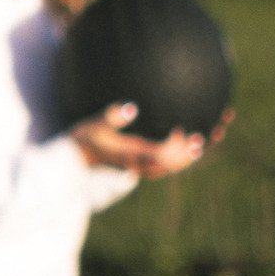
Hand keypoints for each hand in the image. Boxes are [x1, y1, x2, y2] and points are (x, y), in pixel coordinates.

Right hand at [70, 103, 229, 178]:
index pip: (160, 154)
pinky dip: (175, 159)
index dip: (175, 145)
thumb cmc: (82, 139)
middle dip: (188, 154)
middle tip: (203, 139)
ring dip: (185, 158)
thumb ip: (111, 116)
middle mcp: (137, 165)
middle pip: (170, 165)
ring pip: (168, 168)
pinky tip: (182, 146)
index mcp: (130, 155)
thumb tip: (133, 107)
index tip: (182, 128)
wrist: (72, 161)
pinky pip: (162, 166)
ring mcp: (138, 168)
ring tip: (200, 144)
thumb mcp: (93, 125)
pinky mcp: (136, 166)